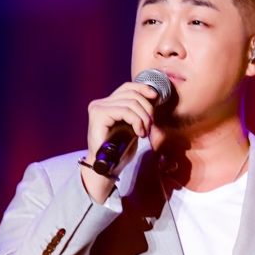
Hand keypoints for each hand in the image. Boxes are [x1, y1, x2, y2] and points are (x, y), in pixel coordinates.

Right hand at [81, 82, 157, 202]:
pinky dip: (137, 121)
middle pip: (131, 94)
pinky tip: (139, 133)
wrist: (107, 167)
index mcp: (107, 103)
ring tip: (144, 132)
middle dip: (147, 109)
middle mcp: (100, 103)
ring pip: (131, 103)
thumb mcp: (132, 127)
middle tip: (150, 126)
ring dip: (143, 118)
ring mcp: (98, 107)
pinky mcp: (98, 114)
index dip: (143, 88)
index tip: (156, 97)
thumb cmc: (120, 150)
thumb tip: (153, 98)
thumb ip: (137, 113)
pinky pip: (125, 111)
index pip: (127, 87)